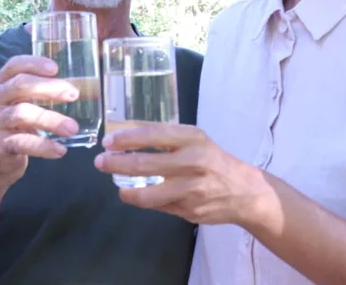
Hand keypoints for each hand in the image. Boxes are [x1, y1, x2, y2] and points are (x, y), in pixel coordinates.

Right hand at [0, 55, 79, 192]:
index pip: (14, 65)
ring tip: (73, 128)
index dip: (35, 63)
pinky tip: (60, 150)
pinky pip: (23, 142)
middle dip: (49, 87)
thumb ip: (42, 89)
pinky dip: (44, 146)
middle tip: (73, 94)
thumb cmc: (18, 123)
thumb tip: (86, 85)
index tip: (56, 68)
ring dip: (51, 120)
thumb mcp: (24, 101)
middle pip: (20, 85)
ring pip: (22, 114)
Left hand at [94, 124, 272, 227]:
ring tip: (117, 186)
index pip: (154, 135)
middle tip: (101, 162)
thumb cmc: (214, 161)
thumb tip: (128, 142)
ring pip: (149, 193)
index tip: (109, 141)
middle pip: (146, 164)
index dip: (127, 138)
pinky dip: (144, 201)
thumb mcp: (196, 142)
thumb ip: (167, 142)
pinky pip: (159, 206)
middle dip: (117, 163)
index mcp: (193, 139)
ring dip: (127, 190)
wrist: (244, 191)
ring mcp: (192, 189)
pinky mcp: (189, 210)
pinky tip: (136, 196)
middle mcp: (193, 162)